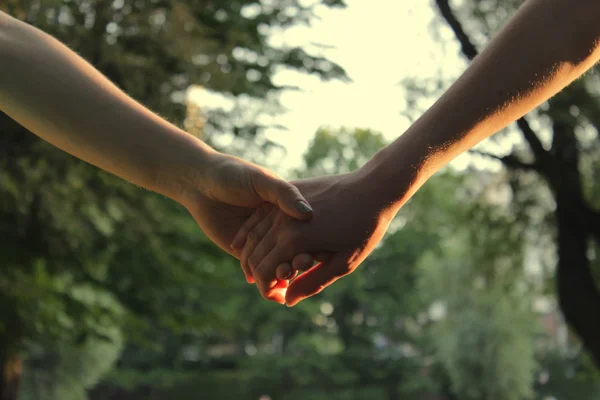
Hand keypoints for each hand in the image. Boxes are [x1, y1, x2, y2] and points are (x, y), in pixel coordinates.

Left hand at [177, 152, 312, 285]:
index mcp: (289, 209)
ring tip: (286, 277)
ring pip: (281, 264)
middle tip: (302, 265)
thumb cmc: (234, 174)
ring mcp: (264, 241)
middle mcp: (280, 227)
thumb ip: (283, 194)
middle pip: (298, 250)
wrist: (201, 184)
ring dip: (286, 274)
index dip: (314, 241)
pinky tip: (274, 290)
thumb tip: (307, 212)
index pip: (309, 230)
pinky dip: (270, 283)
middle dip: (301, 261)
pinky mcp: (246, 254)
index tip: (317, 250)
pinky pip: (261, 272)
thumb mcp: (262, 180)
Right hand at [230, 169, 401, 305]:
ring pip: (253, 233)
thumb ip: (312, 282)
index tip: (275, 296)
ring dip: (249, 254)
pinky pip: (260, 213)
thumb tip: (287, 299)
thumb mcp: (343, 263)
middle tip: (266, 287)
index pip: (264, 272)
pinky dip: (250, 230)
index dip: (265, 288)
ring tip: (252, 269)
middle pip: (255, 254)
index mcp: (294, 241)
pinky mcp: (288, 191)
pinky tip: (245, 241)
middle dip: (255, 274)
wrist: (374, 188)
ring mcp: (283, 204)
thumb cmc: (364, 229)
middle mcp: (282, 221)